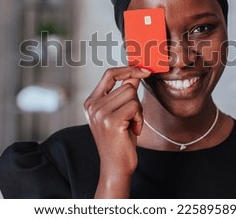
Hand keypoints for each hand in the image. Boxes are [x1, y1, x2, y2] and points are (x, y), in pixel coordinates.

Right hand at [83, 66, 150, 197]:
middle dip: (136, 101)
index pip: (109, 74)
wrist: (116, 167)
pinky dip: (140, 119)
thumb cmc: (120, 140)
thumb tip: (137, 73)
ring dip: (138, 111)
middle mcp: (92, 105)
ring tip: (131, 125)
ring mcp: (100, 113)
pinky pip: (135, 106)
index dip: (128, 69)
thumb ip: (124, 92)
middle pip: (126, 85)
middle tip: (132, 119)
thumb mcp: (120, 113)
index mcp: (91, 102)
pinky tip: (133, 131)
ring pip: (131, 94)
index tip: (144, 70)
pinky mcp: (110, 121)